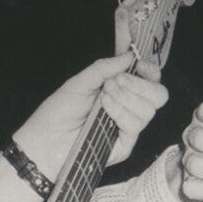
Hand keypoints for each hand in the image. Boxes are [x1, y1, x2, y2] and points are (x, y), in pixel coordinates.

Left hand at [13, 54, 169, 177]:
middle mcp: (128, 109)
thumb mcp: (80, 83)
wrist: (43, 141)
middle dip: (141, 85)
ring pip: (148, 110)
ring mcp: (127, 128)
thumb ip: (104, 68)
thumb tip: (129, 56)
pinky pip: (135, 126)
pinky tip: (104, 109)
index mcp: (120, 92)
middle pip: (158, 96)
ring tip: (103, 97)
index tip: (140, 65)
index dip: (151, 72)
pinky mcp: (124, 145)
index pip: (150, 81)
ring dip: (126, 98)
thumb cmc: (57, 113)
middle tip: (116, 82)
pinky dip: (121, 113)